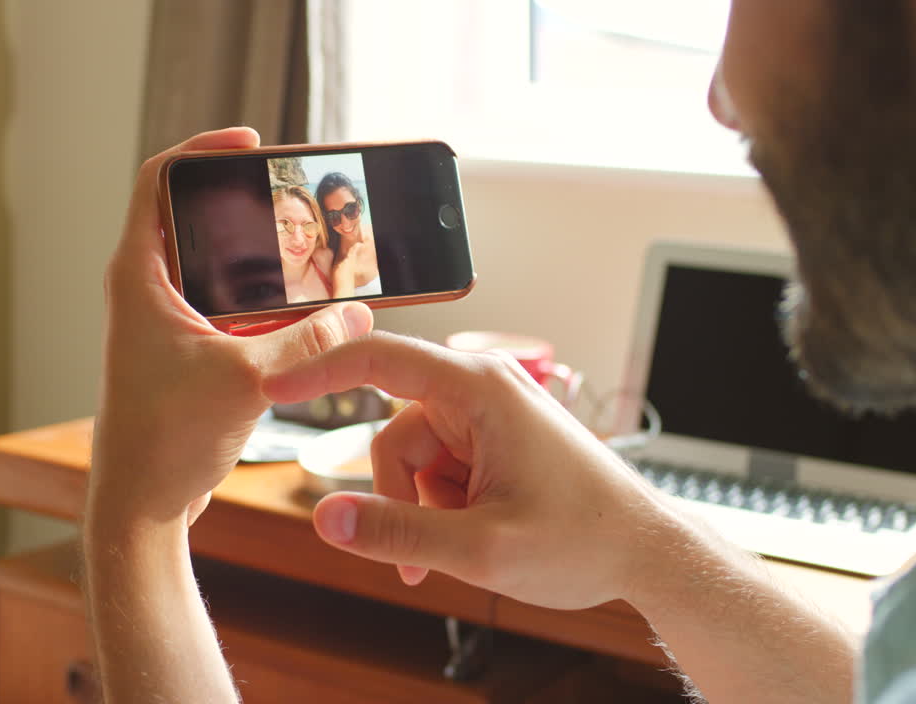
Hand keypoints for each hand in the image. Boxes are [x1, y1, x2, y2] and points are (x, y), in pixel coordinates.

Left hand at [89, 128, 373, 530]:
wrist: (142, 505)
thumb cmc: (164, 440)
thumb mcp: (248, 378)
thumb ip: (309, 340)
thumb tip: (357, 314)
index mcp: (140, 276)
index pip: (159, 181)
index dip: (203, 151)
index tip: (250, 146)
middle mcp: (148, 291)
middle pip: (196, 221)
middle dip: (248, 208)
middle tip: (295, 199)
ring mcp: (168, 323)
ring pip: (219, 270)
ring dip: (263, 263)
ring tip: (312, 254)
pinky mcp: (189, 353)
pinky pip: (231, 311)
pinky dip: (267, 307)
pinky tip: (309, 313)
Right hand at [264, 332, 672, 610]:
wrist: (645, 553)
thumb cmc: (584, 538)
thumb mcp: (481, 547)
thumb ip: (396, 530)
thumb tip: (324, 517)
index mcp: (479, 389)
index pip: (379, 359)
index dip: (318, 370)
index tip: (271, 385)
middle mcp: (481, 390)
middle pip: (393, 433)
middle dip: (398, 497)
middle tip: (418, 555)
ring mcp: (489, 417)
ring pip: (411, 460)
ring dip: (421, 510)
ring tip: (463, 550)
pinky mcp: (494, 443)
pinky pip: (438, 471)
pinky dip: (441, 509)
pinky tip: (472, 539)